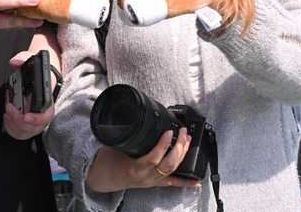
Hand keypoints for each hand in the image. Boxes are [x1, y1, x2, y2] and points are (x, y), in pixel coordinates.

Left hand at [3, 50, 56, 140]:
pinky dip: (13, 130)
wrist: (39, 80)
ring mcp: (36, 121)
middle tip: (9, 109)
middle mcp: (43, 114)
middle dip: (18, 120)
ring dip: (14, 125)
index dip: (37, 118)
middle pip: (34, 127)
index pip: (47, 116)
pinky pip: (22, 134)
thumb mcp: (32, 61)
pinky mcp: (29, 125)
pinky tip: (7, 119)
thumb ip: (23, 58)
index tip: (26, 116)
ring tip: (7, 113)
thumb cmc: (37, 73)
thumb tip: (14, 62)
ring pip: (27, 132)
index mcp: (48, 102)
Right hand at [85, 128, 199, 192]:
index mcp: (133, 167)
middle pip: (168, 163)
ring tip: (188, 140)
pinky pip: (172, 183)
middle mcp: (145, 176)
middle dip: (179, 147)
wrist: (104, 178)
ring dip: (183, 154)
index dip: (163, 145)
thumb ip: (124, 134)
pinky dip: (186, 182)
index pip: (152, 158)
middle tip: (183, 132)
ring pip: (172, 169)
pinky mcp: (155, 183)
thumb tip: (130, 116)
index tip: (169, 131)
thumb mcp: (113, 145)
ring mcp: (151, 181)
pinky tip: (196, 181)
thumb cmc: (108, 161)